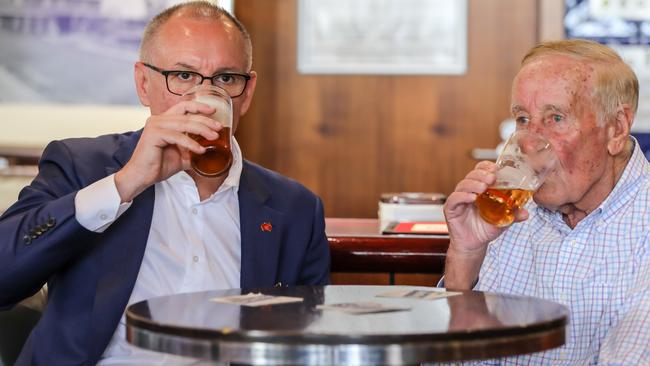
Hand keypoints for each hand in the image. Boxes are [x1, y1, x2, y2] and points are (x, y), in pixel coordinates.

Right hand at [115, 101, 220, 201]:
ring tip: (214, 137)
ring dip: (202, 130)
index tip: (213, 111)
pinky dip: (191, 143)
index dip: (199, 106)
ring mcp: (155, 126)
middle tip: (219, 128)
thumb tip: (211, 150)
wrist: (141, 177)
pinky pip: (177, 136)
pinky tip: (200, 150)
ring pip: (184, 124)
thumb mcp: (181, 156)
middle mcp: (158, 119)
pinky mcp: (153, 135)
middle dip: (205, 120)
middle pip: (187, 115)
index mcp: (164, 121)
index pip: (183, 106)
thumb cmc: (158, 165)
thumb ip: (193, 150)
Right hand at [443, 161, 527, 288]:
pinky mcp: (450, 209)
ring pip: (462, 185)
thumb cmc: (485, 229)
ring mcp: (458, 199)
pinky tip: (472, 198)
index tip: (495, 169)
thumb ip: (513, 214)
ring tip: (482, 188)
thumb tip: (526, 212)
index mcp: (479, 189)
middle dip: (481, 174)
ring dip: (472, 184)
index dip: (486, 167)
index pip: (480, 171)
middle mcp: (468, 191)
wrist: (474, 245)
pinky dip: (462, 196)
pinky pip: (454, 199)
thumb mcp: (503, 220)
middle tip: (491, 178)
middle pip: (471, 175)